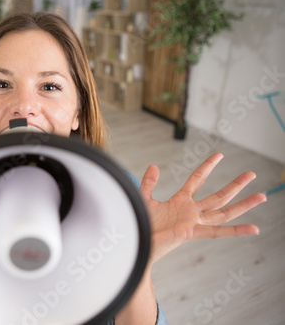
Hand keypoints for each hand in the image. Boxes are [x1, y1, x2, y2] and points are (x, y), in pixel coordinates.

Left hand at [140, 153, 266, 263]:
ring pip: (223, 212)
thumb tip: (154, 166)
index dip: (207, 167)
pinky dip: (235, 230)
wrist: (135, 241)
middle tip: (252, 174)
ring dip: (243, 204)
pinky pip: (216, 232)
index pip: (197, 180)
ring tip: (262, 196)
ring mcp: (192, 222)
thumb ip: (149, 183)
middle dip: (235, 185)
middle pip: (218, 196)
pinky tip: (254, 228)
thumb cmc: (140, 224)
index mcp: (180, 203)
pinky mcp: (190, 232)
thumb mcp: (145, 199)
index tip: (219, 155)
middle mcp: (190, 212)